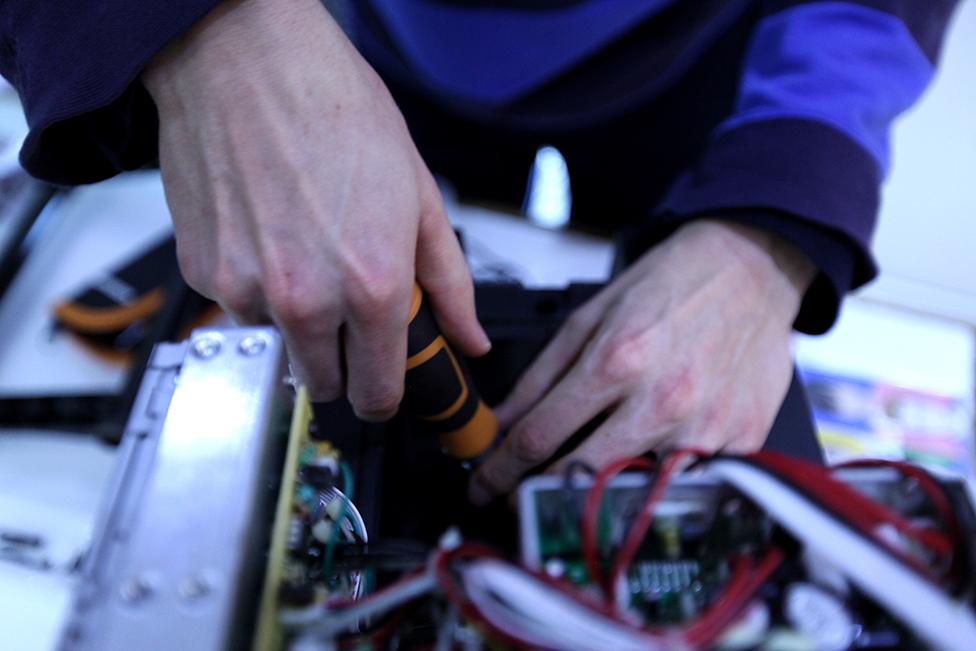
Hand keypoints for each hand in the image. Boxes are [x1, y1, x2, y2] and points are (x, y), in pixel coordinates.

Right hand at [143, 0, 488, 418]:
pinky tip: (269, 235)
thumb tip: (470, 337)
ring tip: (306, 254)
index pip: (377, 392)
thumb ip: (450, 282)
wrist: (243, 58)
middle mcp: (305, 300)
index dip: (385, 394)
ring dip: (295, 323)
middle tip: (348, 317)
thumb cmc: (333, 108)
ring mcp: (246, 290)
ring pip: (277, 345)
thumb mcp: (418, 195)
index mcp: (371, 287)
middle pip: (322, 385)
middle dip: (340, 363)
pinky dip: (255, 288)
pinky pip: (237, 308)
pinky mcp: (202, 273)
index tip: (383, 386)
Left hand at [469, 220, 814, 504]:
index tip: (483, 487)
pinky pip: (686, 481)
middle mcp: (662, 400)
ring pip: (633, 492)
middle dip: (535, 497)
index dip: (499, 472)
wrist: (753, 268)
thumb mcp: (591, 317)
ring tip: (583, 481)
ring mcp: (706, 427)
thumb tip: (502, 422)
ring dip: (599, 494)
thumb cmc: (670, 286)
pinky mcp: (742, 440)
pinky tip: (648, 460)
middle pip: (579, 477)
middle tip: (517, 501)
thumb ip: (541, 376)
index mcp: (616, 361)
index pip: (538, 437)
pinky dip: (658, 479)